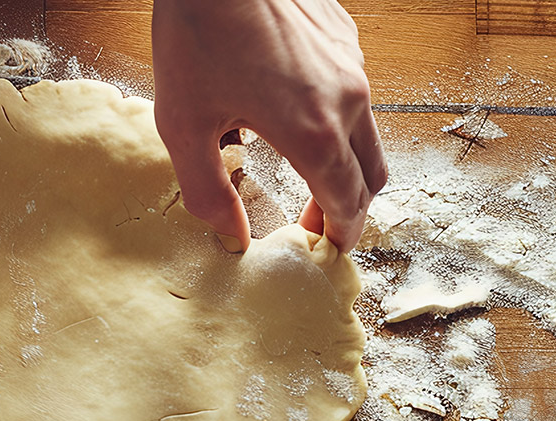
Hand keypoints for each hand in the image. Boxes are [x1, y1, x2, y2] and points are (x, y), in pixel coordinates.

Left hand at [152, 0, 386, 251]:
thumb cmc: (196, 32)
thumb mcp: (183, 126)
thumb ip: (209, 193)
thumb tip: (231, 238)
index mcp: (313, 132)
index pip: (347, 204)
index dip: (338, 236)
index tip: (323, 252)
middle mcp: (347, 99)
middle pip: (371, 176)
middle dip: (348, 209)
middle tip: (315, 225)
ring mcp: (352, 64)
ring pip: (368, 135)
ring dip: (343, 165)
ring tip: (303, 174)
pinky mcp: (345, 37)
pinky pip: (353, 95)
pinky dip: (336, 121)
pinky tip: (291, 114)